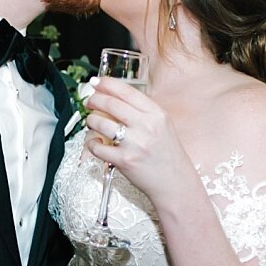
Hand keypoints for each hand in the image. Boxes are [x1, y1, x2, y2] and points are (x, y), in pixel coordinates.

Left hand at [83, 77, 190, 198]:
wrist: (175, 183)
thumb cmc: (168, 155)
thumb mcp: (163, 126)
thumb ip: (144, 112)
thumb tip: (116, 99)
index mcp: (156, 114)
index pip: (126, 91)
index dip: (107, 84)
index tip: (97, 82)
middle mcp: (146, 126)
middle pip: (110, 104)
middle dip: (94, 100)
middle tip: (90, 101)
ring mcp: (135, 143)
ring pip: (100, 123)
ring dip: (91, 120)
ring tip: (91, 121)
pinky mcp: (124, 161)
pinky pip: (97, 147)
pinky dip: (92, 143)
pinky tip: (95, 143)